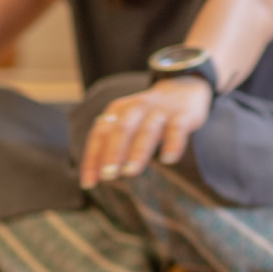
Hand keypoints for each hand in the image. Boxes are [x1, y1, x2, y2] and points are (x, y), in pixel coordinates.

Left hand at [80, 78, 212, 186]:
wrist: (183, 89)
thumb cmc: (148, 116)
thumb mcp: (128, 123)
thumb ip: (112, 146)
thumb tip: (96, 177)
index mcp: (118, 110)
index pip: (100, 134)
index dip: (92, 158)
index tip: (89, 183)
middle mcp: (136, 108)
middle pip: (122, 129)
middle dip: (113, 152)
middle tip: (108, 175)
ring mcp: (160, 111)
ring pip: (147, 130)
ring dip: (137, 151)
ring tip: (130, 172)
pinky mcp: (182, 115)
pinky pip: (177, 129)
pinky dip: (173, 144)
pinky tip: (168, 159)